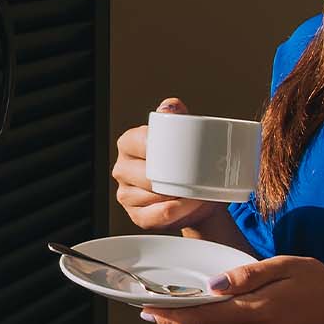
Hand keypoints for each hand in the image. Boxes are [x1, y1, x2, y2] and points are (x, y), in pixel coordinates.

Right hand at [112, 99, 220, 232]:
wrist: (201, 197)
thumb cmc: (190, 165)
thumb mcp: (186, 138)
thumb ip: (179, 118)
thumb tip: (170, 106)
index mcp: (129, 143)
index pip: (139, 142)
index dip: (159, 148)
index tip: (181, 154)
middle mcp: (122, 168)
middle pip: (144, 173)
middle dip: (170, 178)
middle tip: (196, 177)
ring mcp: (126, 194)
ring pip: (149, 196)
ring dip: (175, 197)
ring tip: (197, 192)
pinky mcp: (136, 216)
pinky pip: (152, 217)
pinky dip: (172, 213)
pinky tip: (184, 206)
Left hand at [137, 255, 323, 323]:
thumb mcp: (287, 267)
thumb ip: (247, 276)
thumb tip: (212, 286)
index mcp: (258, 314)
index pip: (204, 319)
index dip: (173, 317)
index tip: (148, 311)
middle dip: (182, 320)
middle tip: (156, 308)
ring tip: (187, 308)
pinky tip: (227, 313)